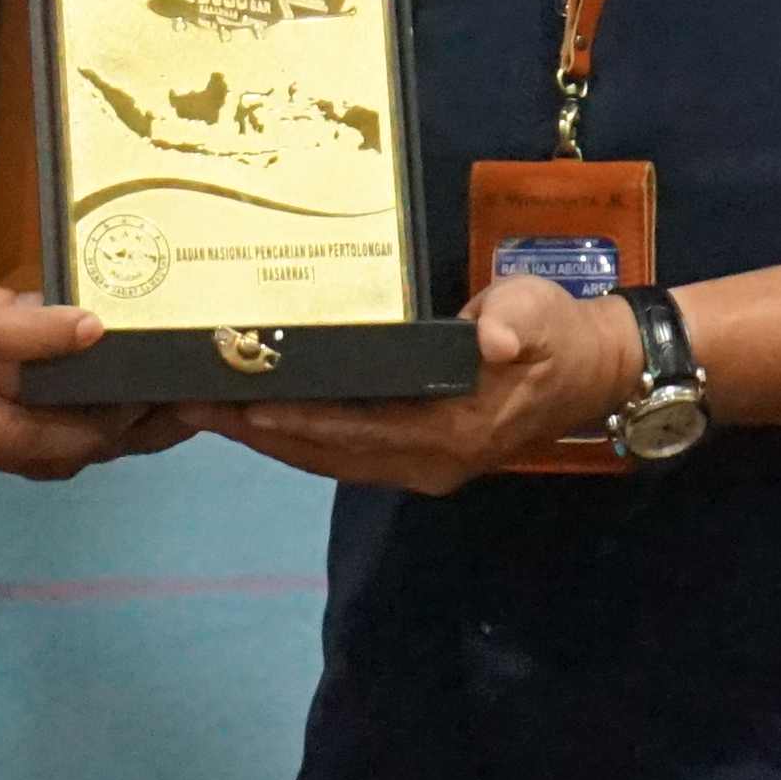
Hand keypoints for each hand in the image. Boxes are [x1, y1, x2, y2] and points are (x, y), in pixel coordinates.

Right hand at [0, 250, 134, 477]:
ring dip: (64, 448)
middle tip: (138, 418)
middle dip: (91, 434)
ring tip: (113, 430)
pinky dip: (7, 444)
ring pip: (6, 457)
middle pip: (24, 436)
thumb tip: (29, 311)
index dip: (56, 338)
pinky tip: (37, 426)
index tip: (100, 331)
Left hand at [213, 272, 632, 496]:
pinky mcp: (414, 452)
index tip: (238, 403)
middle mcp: (426, 462)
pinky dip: (297, 434)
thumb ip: (517, 321)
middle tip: (190, 402)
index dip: (297, 420)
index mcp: (450, 433)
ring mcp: (419, 464)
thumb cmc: (555, 333)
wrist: (590, 369)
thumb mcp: (541, 315)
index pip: (356, 433)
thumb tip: (495, 335)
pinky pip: (342, 451)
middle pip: (325, 454)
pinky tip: (259, 412)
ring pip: (328, 458)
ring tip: (206, 408)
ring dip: (268, 437)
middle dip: (258, 432)